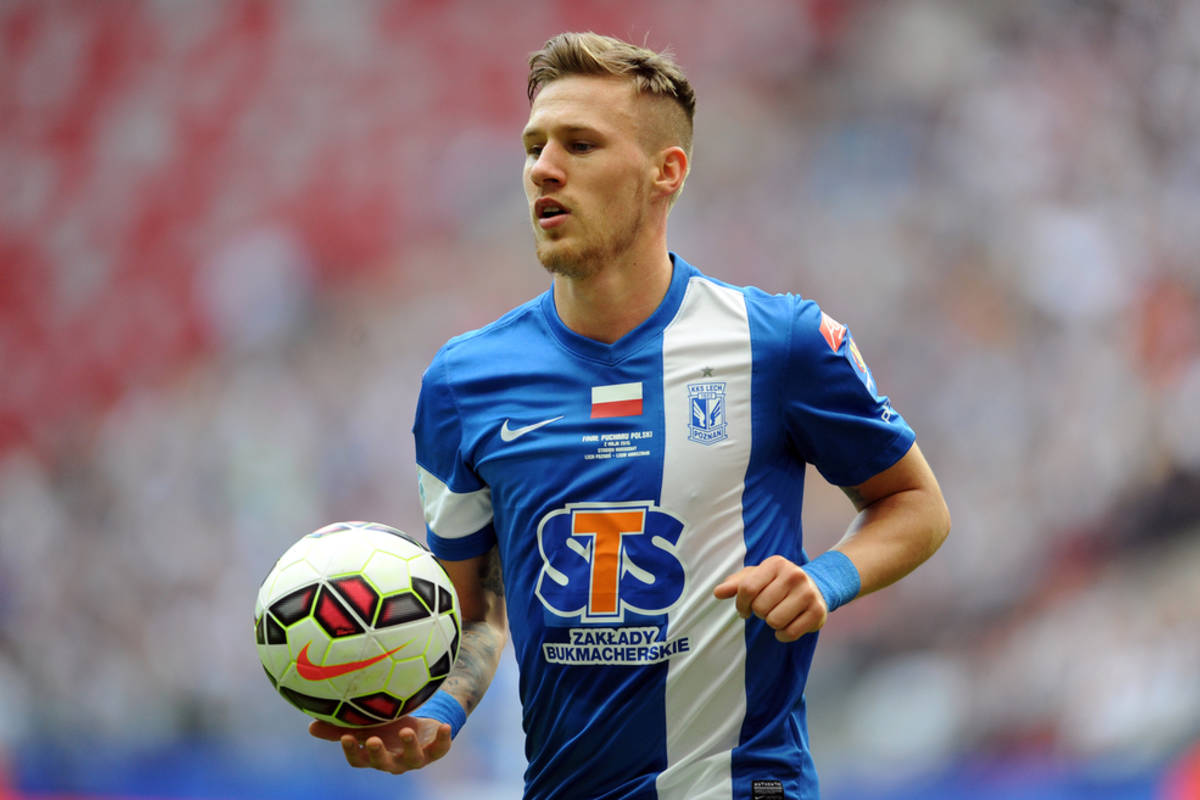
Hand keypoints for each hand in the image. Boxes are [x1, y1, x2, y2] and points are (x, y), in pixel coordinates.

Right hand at [308, 715, 452, 773]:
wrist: (422, 724)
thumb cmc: (387, 725)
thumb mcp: (365, 724)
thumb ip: (339, 727)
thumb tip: (310, 726)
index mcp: (374, 756)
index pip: (359, 760)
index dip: (353, 751)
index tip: (347, 737)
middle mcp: (393, 761)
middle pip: (383, 763)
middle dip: (378, 754)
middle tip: (374, 741)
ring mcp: (415, 758)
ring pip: (412, 758)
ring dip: (409, 746)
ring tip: (406, 732)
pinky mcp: (435, 751)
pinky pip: (440, 748)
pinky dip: (443, 739)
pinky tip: (444, 726)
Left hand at [713, 555, 827, 641]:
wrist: (814, 587)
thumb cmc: (777, 583)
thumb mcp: (756, 577)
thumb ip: (735, 584)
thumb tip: (717, 592)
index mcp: (776, 563)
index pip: (747, 589)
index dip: (741, 604)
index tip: (744, 609)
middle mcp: (794, 574)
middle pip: (760, 607)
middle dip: (759, 613)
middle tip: (768, 608)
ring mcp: (808, 593)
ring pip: (774, 621)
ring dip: (772, 623)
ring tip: (778, 614)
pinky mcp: (818, 612)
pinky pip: (790, 633)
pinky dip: (783, 635)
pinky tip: (786, 626)